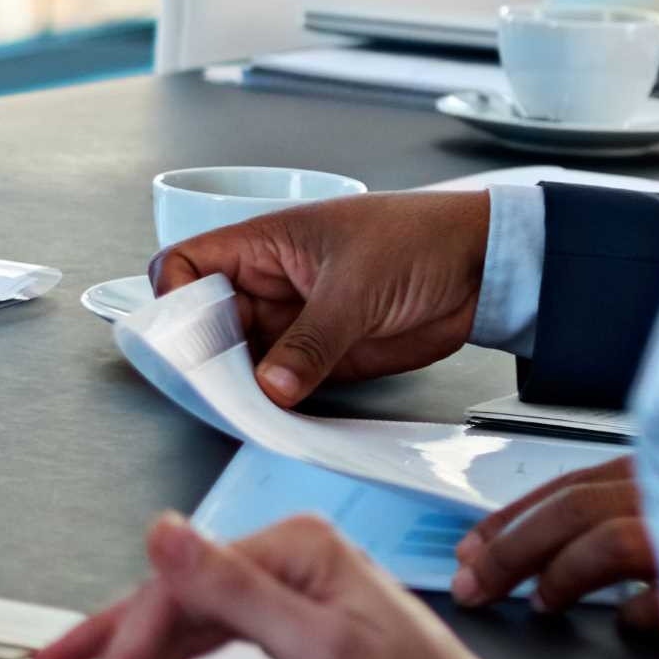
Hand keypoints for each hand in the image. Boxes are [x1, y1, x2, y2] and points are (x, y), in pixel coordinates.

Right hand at [38, 513, 534, 658]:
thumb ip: (230, 589)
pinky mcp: (301, 636)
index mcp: (292, 550)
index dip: (126, 655)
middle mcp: (290, 564)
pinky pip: (213, 647)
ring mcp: (295, 599)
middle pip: (172, 608)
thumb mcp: (315, 652)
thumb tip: (162, 532)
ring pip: (186, 632)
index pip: (175, 596)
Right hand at [153, 191, 488, 406]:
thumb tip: (269, 386)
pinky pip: (284, 384)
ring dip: (239, 386)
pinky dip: (276, 403)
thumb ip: (311, 340)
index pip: (188, 264)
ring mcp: (295, 324)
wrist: (485, 267)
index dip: (173, 296)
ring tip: (244, 411)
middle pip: (208, 322)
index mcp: (263, 245)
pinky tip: (275, 418)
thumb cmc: (419, 240)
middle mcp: (270, 286)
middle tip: (211, 389)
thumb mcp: (357, 285)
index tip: (181, 334)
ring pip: (243, 359)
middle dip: (204, 355)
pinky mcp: (325, 358)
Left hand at [458, 458, 658, 626]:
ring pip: (611, 542)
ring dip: (561, 576)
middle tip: (471, 589)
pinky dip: (635, 612)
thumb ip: (633, 510)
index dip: (511, 519)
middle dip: (510, 551)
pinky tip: (625, 622)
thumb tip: (552, 548)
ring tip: (539, 605)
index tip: (469, 551)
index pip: (570, 487)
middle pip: (574, 509)